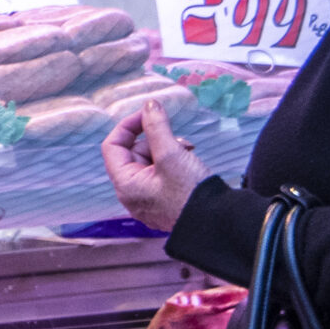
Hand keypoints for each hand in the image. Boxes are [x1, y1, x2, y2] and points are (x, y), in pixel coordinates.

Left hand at [102, 99, 209, 232]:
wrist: (217, 222)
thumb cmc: (190, 192)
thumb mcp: (171, 154)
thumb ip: (157, 127)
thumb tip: (149, 105)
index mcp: (125, 184)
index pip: (112, 146)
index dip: (128, 125)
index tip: (149, 113)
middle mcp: (132, 194)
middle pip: (133, 152)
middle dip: (155, 139)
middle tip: (178, 141)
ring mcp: (147, 199)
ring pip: (149, 161)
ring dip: (167, 150)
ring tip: (188, 152)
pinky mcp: (163, 201)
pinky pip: (160, 174)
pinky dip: (173, 163)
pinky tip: (189, 163)